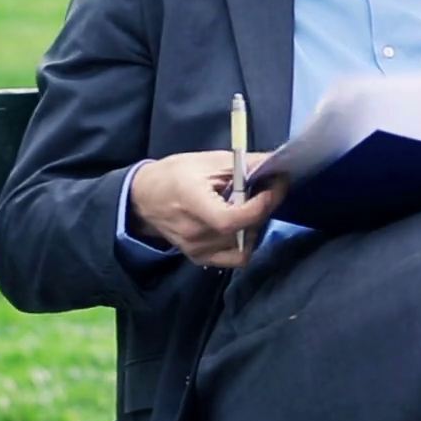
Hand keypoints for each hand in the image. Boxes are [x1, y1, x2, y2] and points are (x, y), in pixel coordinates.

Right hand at [128, 151, 285, 268]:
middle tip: (269, 189)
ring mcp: (196, 250)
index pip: (230, 219)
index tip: (274, 187)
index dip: (259, 207)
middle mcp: (193, 232)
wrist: (143, 199)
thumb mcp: (208, 161)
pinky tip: (243, 225)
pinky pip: (236, 258)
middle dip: (265, 209)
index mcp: (191, 203)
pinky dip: (246, 242)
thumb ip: (245, 164)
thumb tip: (277, 165)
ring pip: (244, 244)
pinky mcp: (200, 259)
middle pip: (243, 231)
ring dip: (256, 224)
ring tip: (251, 205)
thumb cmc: (174, 175)